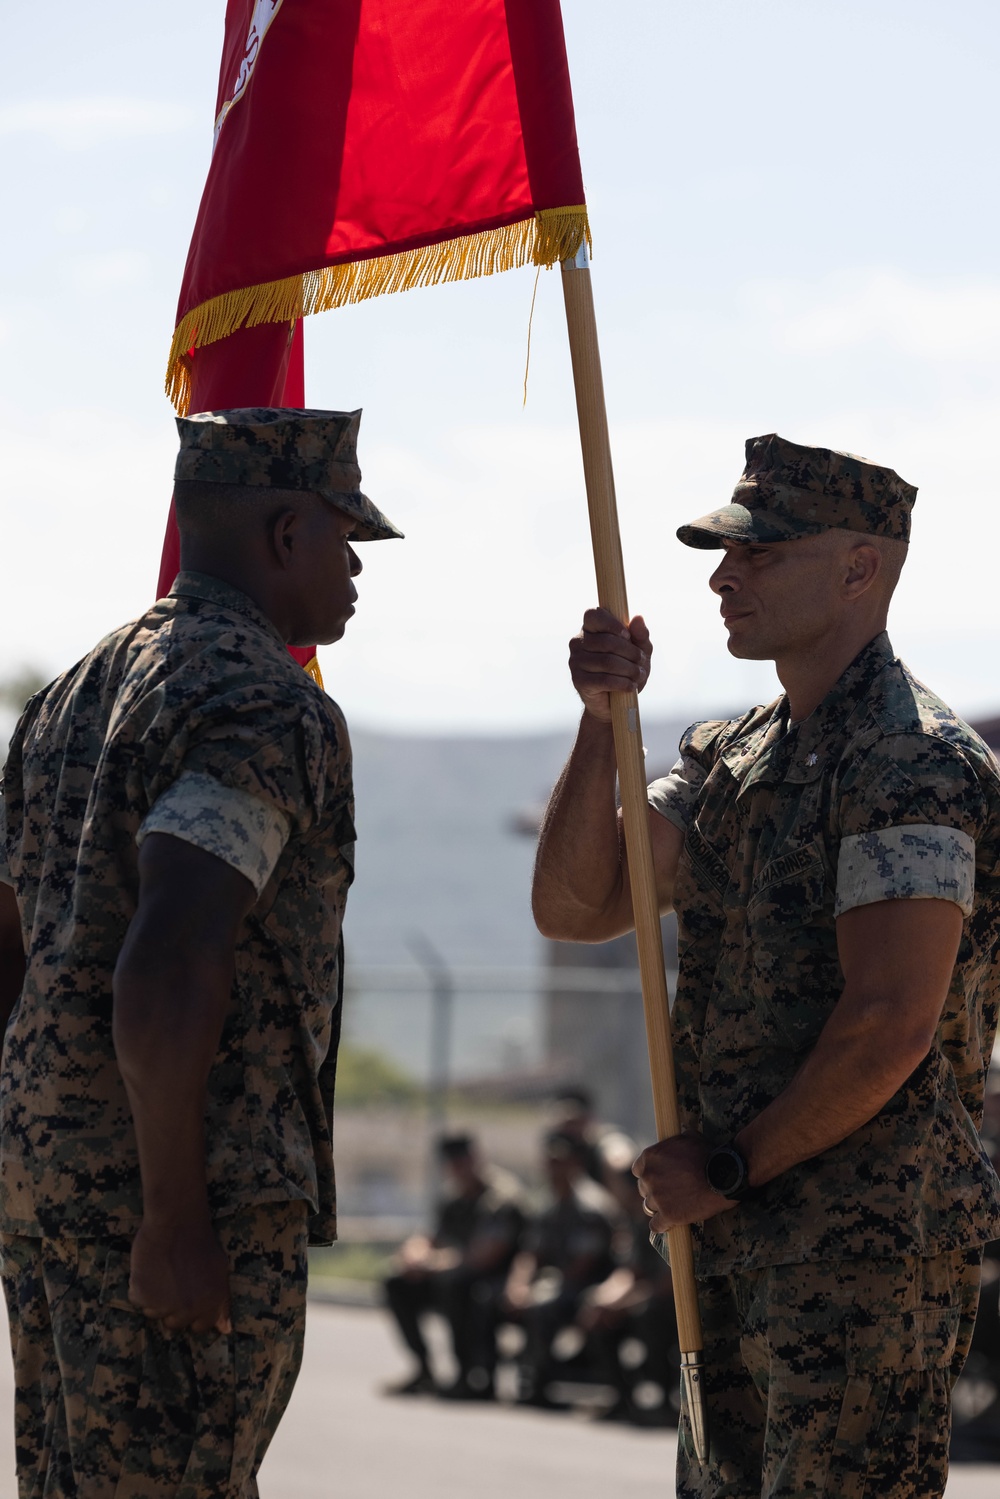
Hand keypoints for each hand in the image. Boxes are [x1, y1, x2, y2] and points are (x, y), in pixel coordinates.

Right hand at [129, 1215, 230, 1333]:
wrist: (176, 1221)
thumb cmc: (200, 1242)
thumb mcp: (220, 1270)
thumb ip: (221, 1302)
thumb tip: (225, 1331)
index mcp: (211, 1304)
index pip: (200, 1327)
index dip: (193, 1313)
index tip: (188, 1297)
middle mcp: (189, 1309)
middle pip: (174, 1323)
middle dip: (172, 1307)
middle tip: (173, 1281)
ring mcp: (164, 1304)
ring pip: (154, 1313)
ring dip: (155, 1298)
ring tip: (161, 1271)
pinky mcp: (142, 1295)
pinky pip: (137, 1299)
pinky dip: (139, 1287)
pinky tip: (149, 1268)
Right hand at [569, 608, 650, 723]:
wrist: (614, 704)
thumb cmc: (627, 671)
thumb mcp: (639, 651)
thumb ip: (640, 635)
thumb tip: (638, 618)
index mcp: (590, 629)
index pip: (593, 615)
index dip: (612, 623)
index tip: (628, 636)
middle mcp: (578, 643)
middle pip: (606, 641)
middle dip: (630, 652)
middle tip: (641, 662)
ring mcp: (575, 662)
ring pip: (607, 661)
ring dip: (630, 670)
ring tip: (639, 676)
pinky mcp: (578, 681)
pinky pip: (604, 679)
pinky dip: (622, 683)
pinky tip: (631, 686)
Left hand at [632, 1133, 736, 1233]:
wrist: (722, 1176)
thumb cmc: (708, 1154)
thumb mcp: (689, 1137)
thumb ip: (674, 1143)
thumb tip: (675, 1142)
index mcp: (650, 1157)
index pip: (638, 1170)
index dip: (648, 1174)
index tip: (658, 1178)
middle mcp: (649, 1177)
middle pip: (643, 1188)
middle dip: (654, 1190)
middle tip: (669, 1192)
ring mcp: (657, 1197)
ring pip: (648, 1206)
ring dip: (659, 1207)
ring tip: (673, 1206)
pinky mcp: (667, 1215)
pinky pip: (656, 1225)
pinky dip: (661, 1225)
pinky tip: (669, 1223)